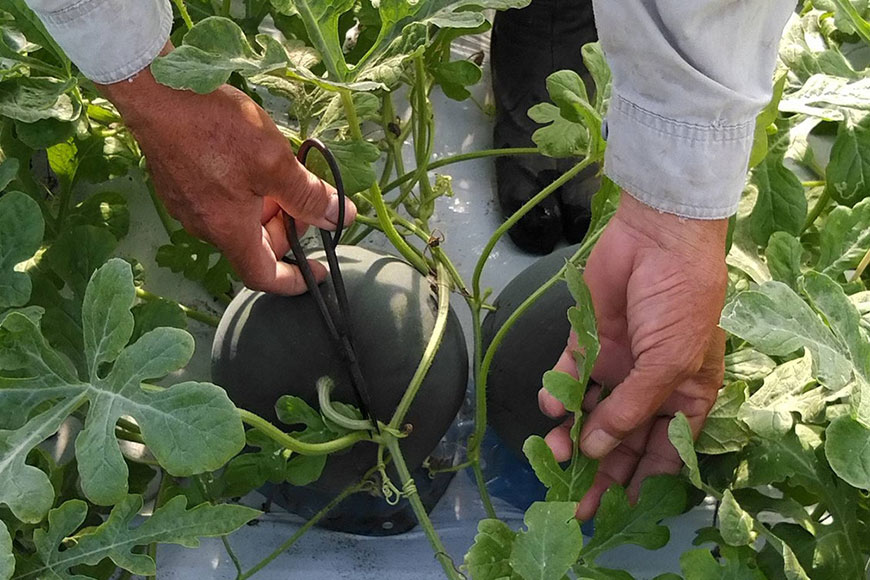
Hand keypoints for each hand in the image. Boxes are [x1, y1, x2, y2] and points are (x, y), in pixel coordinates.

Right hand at [98, 45, 355, 295]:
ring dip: (266, 208)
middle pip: (252, 245)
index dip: (294, 280)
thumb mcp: (275, 162)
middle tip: (307, 198)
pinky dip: (244, 193)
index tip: (317, 271)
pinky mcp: (176, 182)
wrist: (155, 90)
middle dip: (285, 229)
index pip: (263, 276)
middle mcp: (203, 225)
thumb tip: (340, 217)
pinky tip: (254, 161)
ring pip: (236, 220)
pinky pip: (218, 201)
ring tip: (283, 174)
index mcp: (228, 230)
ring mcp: (186, 203)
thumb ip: (309, 195)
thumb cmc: (215, 128)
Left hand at [538, 192, 726, 519]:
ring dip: (573, 435)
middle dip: (600, 471)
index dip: (644, 481)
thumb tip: (601, 451)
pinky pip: (568, 376)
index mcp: (684, 395)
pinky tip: (550, 408)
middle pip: (622, 439)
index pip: (664, 449)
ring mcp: (617, 364)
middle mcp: (649, 385)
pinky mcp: (587, 342)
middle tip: (572, 503)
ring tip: (553, 452)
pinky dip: (558, 393)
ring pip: (590, 412)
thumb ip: (634, 408)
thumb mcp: (670, 361)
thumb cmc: (680, 301)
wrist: (656, 237)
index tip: (619, 512)